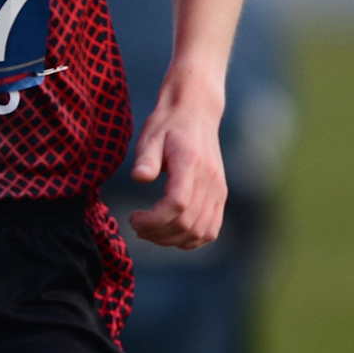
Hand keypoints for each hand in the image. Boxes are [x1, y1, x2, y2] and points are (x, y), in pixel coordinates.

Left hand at [126, 70, 227, 248]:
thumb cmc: (168, 125)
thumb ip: (146, 158)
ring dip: (171, 240)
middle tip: (137, 226)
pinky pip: (211, 230)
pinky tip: (170, 233)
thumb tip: (139, 178)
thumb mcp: (151, 135)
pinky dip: (191, 240)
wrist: (196, 112)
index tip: (133, 217)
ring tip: (150, 231)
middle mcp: (210, 180)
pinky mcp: (220, 195)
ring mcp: (218, 190)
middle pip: (187, 223)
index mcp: (191, 164)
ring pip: (199, 232)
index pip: (177, 204)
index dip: (153, 220)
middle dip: (157, 233)